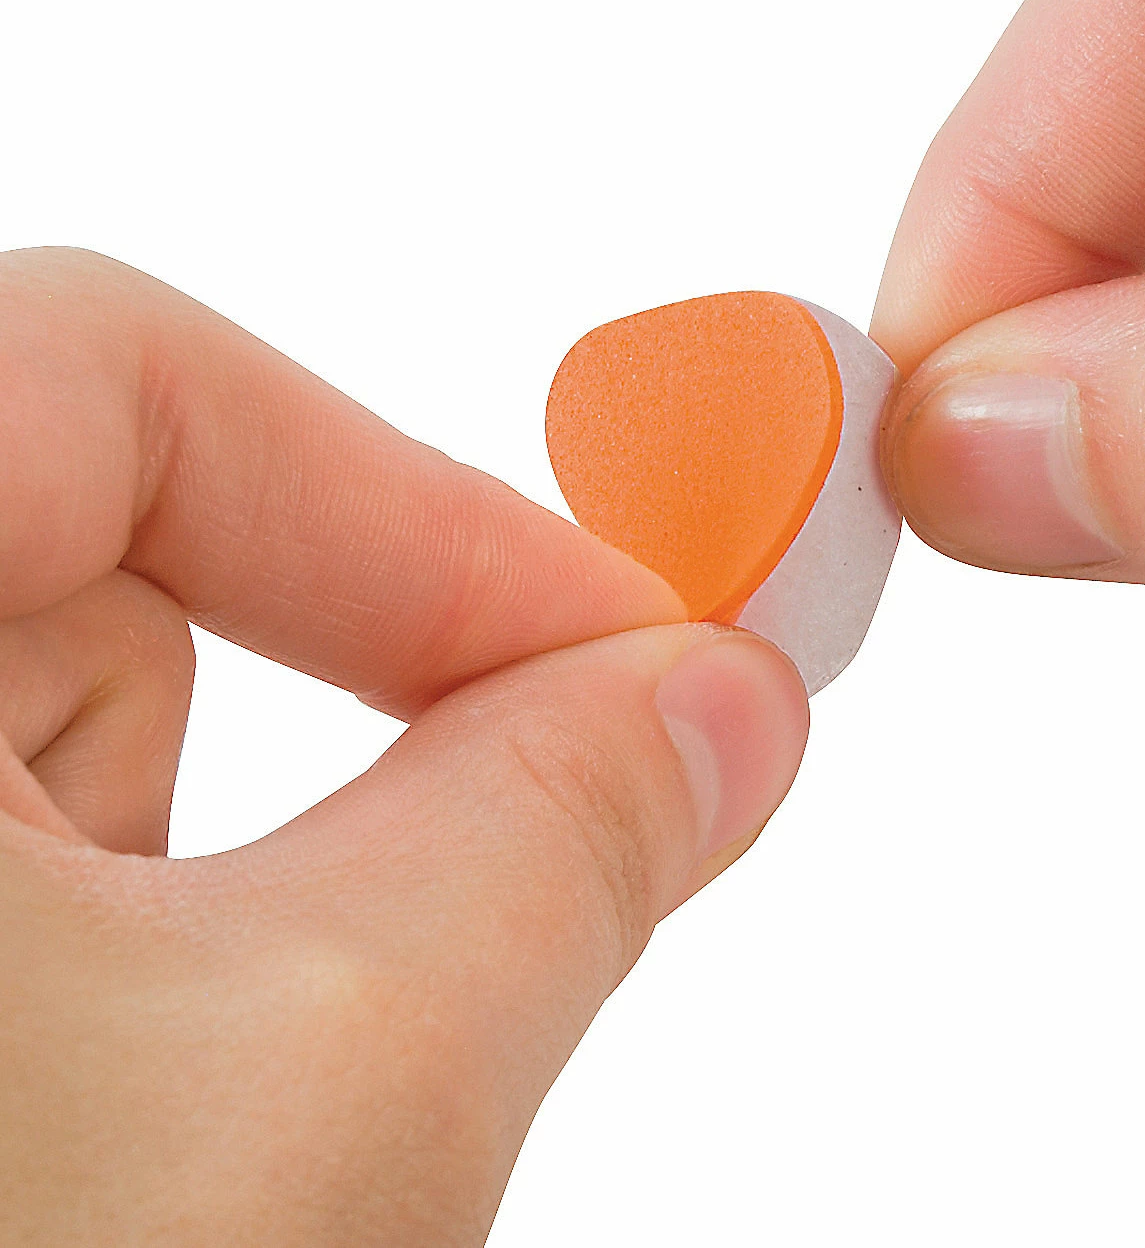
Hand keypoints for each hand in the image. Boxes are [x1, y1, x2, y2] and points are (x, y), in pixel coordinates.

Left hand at [0, 248, 807, 1243]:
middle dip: (330, 710)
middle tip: (468, 884)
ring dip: (170, 884)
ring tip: (149, 1114)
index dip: (418, 510)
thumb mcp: (309, 1103)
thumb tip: (728, 702)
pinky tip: (72, 1117)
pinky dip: (76, 943)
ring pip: (28, 714)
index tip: (640, 658)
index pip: (130, 374)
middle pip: (92, 551)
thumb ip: (562, 843)